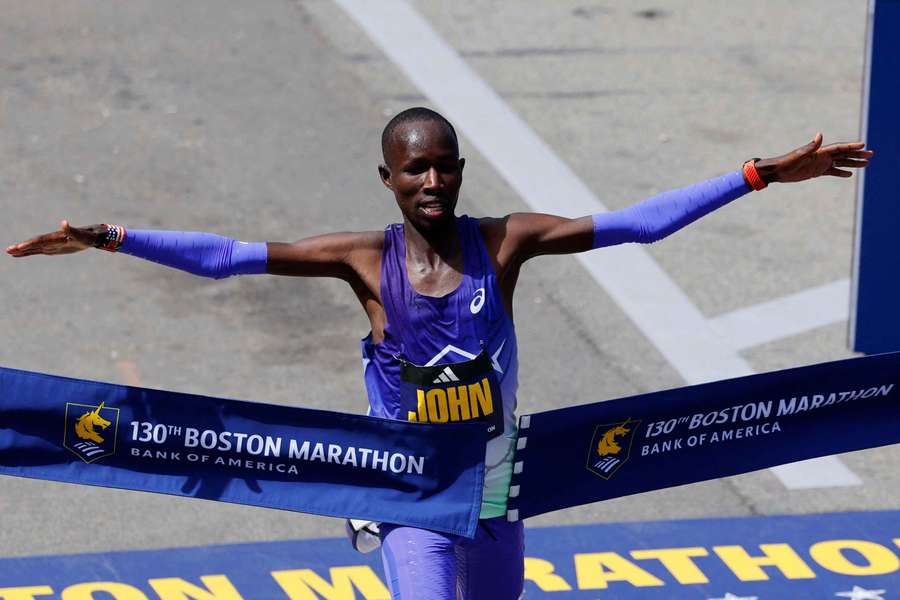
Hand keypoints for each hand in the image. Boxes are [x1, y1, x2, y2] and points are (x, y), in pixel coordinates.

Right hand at [5, 220, 100, 256]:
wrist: (89, 237)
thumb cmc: (86, 236)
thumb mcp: (80, 235)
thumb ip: (71, 230)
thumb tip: (64, 222)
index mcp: (56, 237)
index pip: (41, 240)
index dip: (31, 243)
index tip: (20, 246)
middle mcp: (51, 240)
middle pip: (34, 244)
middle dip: (21, 247)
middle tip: (8, 250)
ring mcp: (50, 244)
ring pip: (33, 248)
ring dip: (22, 250)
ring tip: (9, 252)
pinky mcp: (52, 249)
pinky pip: (38, 251)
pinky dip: (28, 253)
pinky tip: (19, 254)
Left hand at [755, 133, 873, 183]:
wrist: (777, 171)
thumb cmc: (786, 162)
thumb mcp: (799, 155)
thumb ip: (811, 146)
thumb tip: (820, 134)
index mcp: (820, 152)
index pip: (840, 148)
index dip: (852, 146)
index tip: (864, 145)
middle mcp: (822, 156)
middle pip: (844, 155)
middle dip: (857, 155)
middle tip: (871, 155)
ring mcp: (820, 164)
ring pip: (841, 163)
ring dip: (853, 163)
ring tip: (866, 164)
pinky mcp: (816, 172)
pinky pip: (832, 172)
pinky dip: (840, 173)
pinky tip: (849, 174)